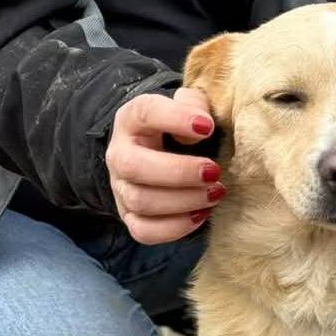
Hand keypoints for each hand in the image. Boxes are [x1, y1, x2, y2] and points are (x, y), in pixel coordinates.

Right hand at [106, 87, 223, 244]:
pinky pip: (143, 231)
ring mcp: (121, 189)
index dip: (175, 118)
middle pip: (134, 166)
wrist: (160, 154)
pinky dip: (174, 227)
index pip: (144, 112)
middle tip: (214, 172)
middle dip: (179, 172)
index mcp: (132, 119)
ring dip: (183, 201)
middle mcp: (119, 154)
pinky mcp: (129, 217)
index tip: (207, 128)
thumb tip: (201, 127)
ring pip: (141, 201)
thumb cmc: (181, 129)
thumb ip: (197, 104)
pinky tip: (201, 215)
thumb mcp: (188, 107)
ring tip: (215, 193)